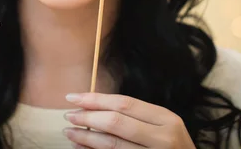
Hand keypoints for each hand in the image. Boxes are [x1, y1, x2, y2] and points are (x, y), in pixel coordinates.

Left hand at [62, 92, 194, 148]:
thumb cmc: (171, 146)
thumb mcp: (162, 126)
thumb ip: (135, 116)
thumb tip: (94, 106)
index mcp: (166, 118)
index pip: (124, 103)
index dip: (96, 99)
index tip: (73, 97)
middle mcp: (163, 138)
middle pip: (116, 122)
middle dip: (88, 117)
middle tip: (69, 115)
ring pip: (112, 145)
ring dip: (86, 137)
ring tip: (70, 132)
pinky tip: (81, 148)